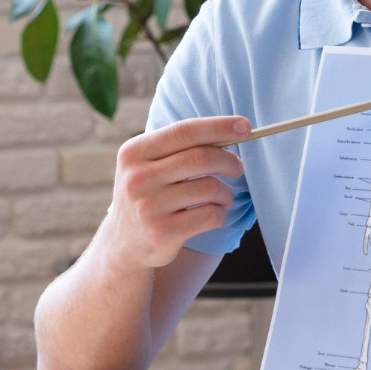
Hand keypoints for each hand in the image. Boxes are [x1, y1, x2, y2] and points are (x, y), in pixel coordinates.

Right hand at [101, 116, 249, 270]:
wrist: (125, 243)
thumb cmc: (149, 193)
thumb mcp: (149, 164)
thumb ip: (180, 147)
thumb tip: (232, 131)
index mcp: (134, 152)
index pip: (184, 131)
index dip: (219, 126)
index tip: (245, 126)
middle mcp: (138, 177)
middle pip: (201, 158)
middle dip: (229, 161)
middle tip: (237, 167)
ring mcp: (149, 206)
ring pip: (210, 188)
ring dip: (226, 193)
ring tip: (222, 197)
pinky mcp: (163, 232)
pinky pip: (211, 215)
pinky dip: (220, 213)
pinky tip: (214, 214)